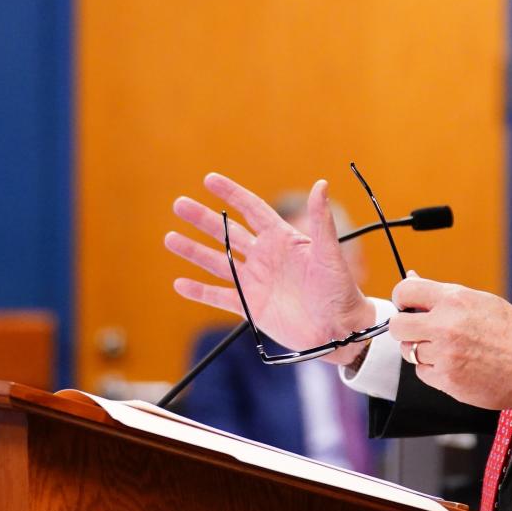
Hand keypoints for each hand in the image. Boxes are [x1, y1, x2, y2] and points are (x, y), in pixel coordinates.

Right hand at [165, 174, 374, 364]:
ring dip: (194, 251)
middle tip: (179, 204)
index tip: (209, 180)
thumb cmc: (341, 289)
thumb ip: (320, 221)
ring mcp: (256, 282)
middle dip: (203, 219)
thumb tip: (321, 184)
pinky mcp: (251, 307)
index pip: (251, 209)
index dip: (231, 194)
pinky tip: (180, 283)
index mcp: (282, 239)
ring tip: (170, 238)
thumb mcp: (329, 254)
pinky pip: (220, 296)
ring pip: (218, 262)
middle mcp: (265, 257)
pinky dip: (200, 291)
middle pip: (227, 232)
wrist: (340, 330)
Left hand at [389, 274, 511, 409]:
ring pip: (410, 352)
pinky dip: (434, 370)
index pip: (404, 291)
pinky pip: (423, 373)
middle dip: (404, 328)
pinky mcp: (448, 380)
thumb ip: (442, 293)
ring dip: (423, 351)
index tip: (406, 306)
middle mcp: (445, 326)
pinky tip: (454, 365)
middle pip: (397, 326)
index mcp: (453, 300)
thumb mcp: (479, 300)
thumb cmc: (511, 332)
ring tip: (448, 349)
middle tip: (417, 330)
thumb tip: (413, 278)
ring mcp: (445, 355)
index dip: (401, 298)